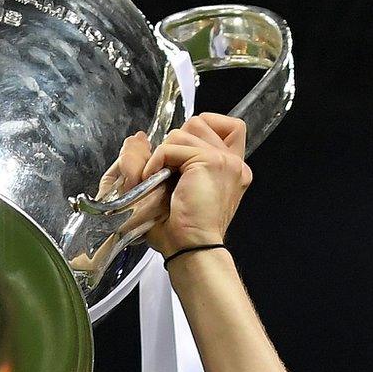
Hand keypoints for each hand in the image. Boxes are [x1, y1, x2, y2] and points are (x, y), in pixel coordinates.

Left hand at [105, 113, 252, 256]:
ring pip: (183, 131)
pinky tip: (154, 182)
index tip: (181, 156)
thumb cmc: (181, 230)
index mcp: (230, 168)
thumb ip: (159, 158)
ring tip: (160, 181)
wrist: (189, 250)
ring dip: (162, 154)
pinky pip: (170, 147)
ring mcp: (225, 161)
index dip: (199, 130)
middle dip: (175, 142)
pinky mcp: (210, 162)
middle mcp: (234, 162)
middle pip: (200, 121)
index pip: (229, 126)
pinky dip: (154, 163)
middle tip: (168, 174)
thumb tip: (138, 137)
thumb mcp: (170, 187)